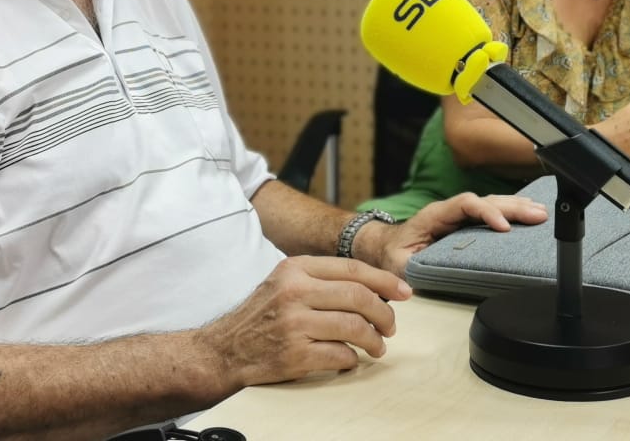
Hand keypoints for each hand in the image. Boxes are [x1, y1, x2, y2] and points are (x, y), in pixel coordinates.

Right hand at [199, 256, 411, 387]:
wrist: (224, 349)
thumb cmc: (262, 315)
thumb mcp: (285, 282)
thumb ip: (323, 279)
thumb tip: (375, 286)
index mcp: (296, 268)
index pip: (353, 269)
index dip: (385, 281)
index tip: (404, 292)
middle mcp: (295, 292)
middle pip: (359, 297)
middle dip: (385, 313)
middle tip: (391, 326)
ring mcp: (294, 324)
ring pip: (355, 327)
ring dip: (374, 340)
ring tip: (376, 346)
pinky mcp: (295, 354)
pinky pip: (340, 355)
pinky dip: (351, 360)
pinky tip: (349, 360)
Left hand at [367, 193, 547, 277]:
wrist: (385, 247)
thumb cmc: (392, 255)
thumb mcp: (397, 264)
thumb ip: (410, 268)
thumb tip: (420, 281)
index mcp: (434, 215)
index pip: (465, 204)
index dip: (486, 212)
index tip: (504, 227)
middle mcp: (450, 210)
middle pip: (485, 200)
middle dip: (513, 207)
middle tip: (538, 216)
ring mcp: (459, 215)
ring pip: (492, 203)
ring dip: (518, 207)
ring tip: (541, 213)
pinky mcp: (466, 222)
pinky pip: (492, 211)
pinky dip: (512, 212)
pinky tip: (530, 212)